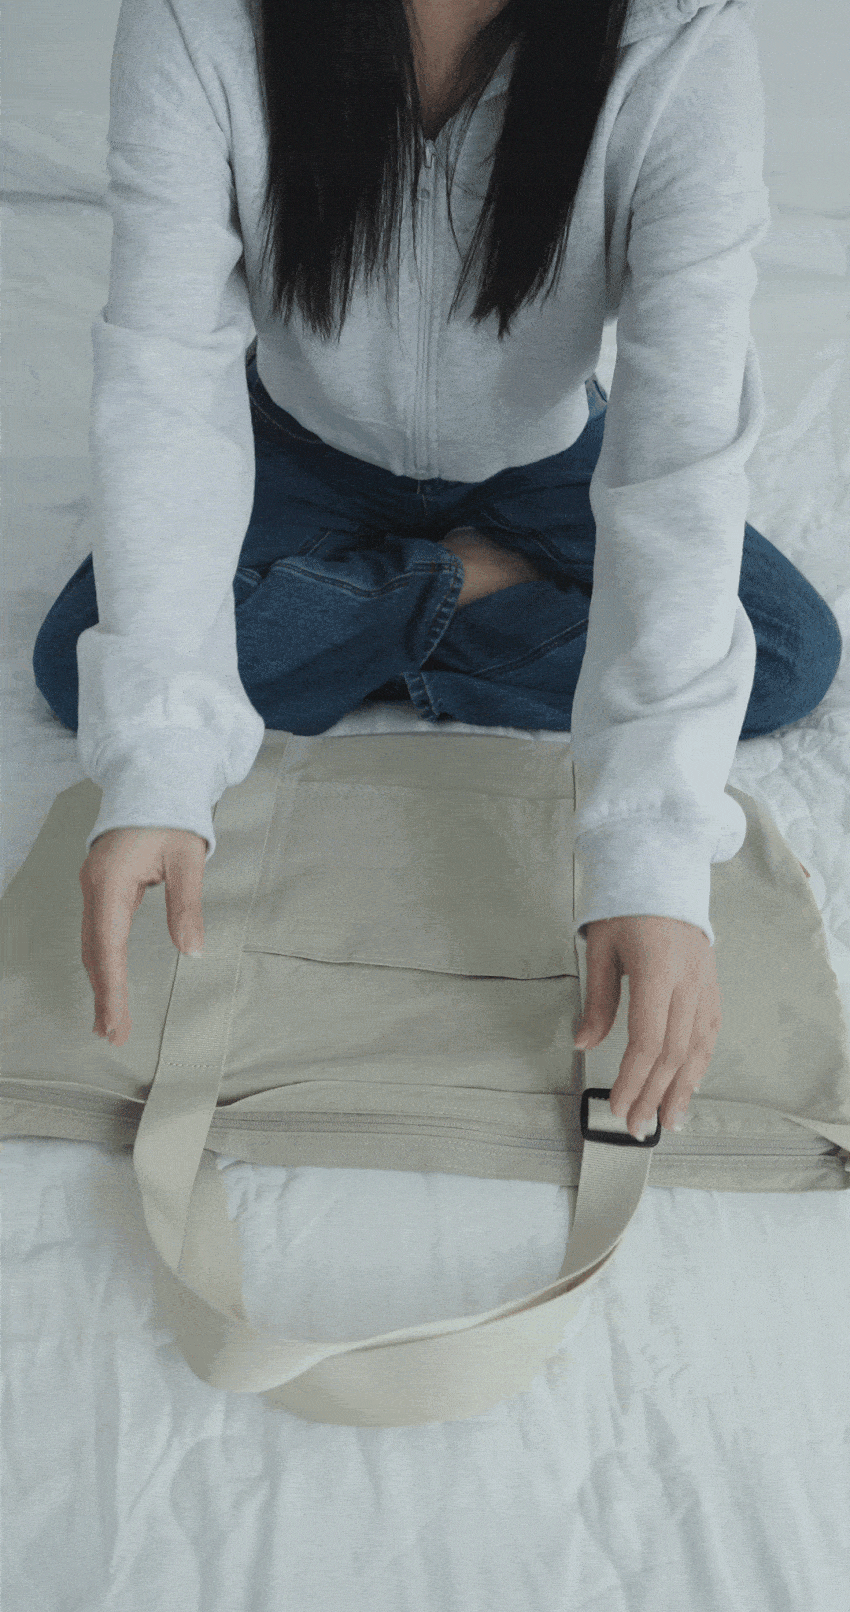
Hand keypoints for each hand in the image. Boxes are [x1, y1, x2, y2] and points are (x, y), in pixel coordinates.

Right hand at [80, 827, 206, 1046]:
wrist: (152, 779)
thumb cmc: (171, 815)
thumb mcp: (187, 858)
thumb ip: (187, 905)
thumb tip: (193, 950)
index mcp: (110, 883)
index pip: (109, 948)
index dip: (111, 990)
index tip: (114, 1024)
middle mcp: (94, 888)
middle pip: (95, 952)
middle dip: (104, 995)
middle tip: (113, 1035)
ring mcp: (95, 887)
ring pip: (93, 944)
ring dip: (101, 981)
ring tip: (110, 1020)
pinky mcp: (102, 885)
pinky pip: (98, 931)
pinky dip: (103, 961)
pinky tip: (111, 981)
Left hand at [574, 915, 720, 1138]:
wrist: (662, 868)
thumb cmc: (627, 903)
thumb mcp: (601, 947)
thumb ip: (598, 999)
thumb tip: (584, 1042)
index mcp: (659, 970)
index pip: (648, 1040)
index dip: (634, 1079)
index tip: (618, 1105)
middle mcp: (689, 981)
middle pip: (674, 1052)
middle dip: (654, 1094)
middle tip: (636, 1125)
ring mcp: (705, 982)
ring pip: (698, 1047)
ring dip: (683, 1088)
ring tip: (669, 1120)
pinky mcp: (710, 982)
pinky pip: (710, 1030)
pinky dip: (700, 1061)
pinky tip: (691, 1084)